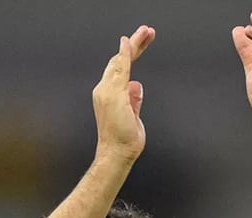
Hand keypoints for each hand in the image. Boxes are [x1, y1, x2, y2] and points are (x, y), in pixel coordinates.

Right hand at [92, 25, 155, 162]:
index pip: (120, 69)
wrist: (116, 153)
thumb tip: (135, 86)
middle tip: (146, 31)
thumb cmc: (122, 140)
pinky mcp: (113, 93)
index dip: (129, 54)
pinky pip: (120, 69)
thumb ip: (133, 100)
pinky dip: (125, 54)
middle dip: (132, 44)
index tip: (138, 42)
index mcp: (108, 95)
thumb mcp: (132, 116)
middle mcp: (104, 90)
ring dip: (133, 45)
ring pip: (120, 61)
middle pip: (118, 61)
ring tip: (145, 32)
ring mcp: (106, 91)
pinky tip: (129, 44)